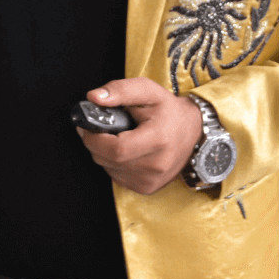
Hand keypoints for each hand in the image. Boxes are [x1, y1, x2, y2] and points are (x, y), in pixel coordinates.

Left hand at [76, 78, 202, 195]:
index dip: (94, 138)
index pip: (116, 148)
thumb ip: (120, 90)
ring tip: (115, 136)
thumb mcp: (147, 90)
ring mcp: (151, 180)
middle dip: (94, 143)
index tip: (86, 125)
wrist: (192, 131)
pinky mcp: (147, 188)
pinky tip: (124, 150)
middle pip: (108, 160)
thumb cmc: (168, 109)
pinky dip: (113, 163)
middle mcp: (156, 165)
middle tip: (96, 127)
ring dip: (103, 153)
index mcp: (157, 139)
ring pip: (109, 169)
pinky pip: (117, 177)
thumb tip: (94, 97)